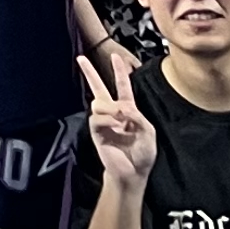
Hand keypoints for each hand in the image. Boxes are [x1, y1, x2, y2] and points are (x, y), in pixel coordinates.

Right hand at [80, 53, 154, 189]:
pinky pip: (97, 118)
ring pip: (99, 102)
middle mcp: (114, 113)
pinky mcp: (96, 131)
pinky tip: (115, 127)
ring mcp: (103, 121)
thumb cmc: (142, 154)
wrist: (132, 172)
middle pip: (98, 88)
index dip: (119, 71)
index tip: (116, 56)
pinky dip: (107, 120)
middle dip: (90, 72)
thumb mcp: (148, 132)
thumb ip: (137, 117)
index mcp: (128, 110)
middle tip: (81, 58)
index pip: (122, 86)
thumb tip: (121, 107)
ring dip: (110, 109)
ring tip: (120, 121)